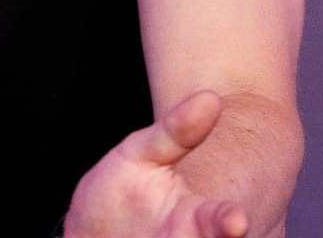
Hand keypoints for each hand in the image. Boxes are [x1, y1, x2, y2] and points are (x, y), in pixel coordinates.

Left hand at [62, 91, 248, 237]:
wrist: (86, 230)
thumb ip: (174, 131)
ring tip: (154, 237)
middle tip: (229, 227)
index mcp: (192, 219)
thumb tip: (209, 98)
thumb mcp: (139, 153)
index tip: (235, 218)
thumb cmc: (121, 191)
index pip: (221, 222)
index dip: (229, 222)